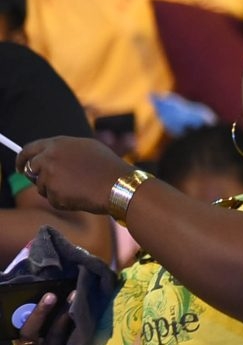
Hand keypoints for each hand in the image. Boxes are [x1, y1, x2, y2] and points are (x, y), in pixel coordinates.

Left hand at [15, 135, 132, 215]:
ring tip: (77, 188)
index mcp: (58, 143)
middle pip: (31, 169)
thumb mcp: (87, 148)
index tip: (21, 166)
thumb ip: (64, 150)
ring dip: (54, 189)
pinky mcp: (54, 193)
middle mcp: (50, 157)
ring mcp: (50, 175)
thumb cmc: (108, 166)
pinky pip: (52, 199)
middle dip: (37, 176)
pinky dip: (62, 200)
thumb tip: (48, 157)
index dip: (23, 158)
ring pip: (41, 186)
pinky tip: (79, 196)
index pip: (29, 149)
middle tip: (46, 182)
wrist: (119, 184)